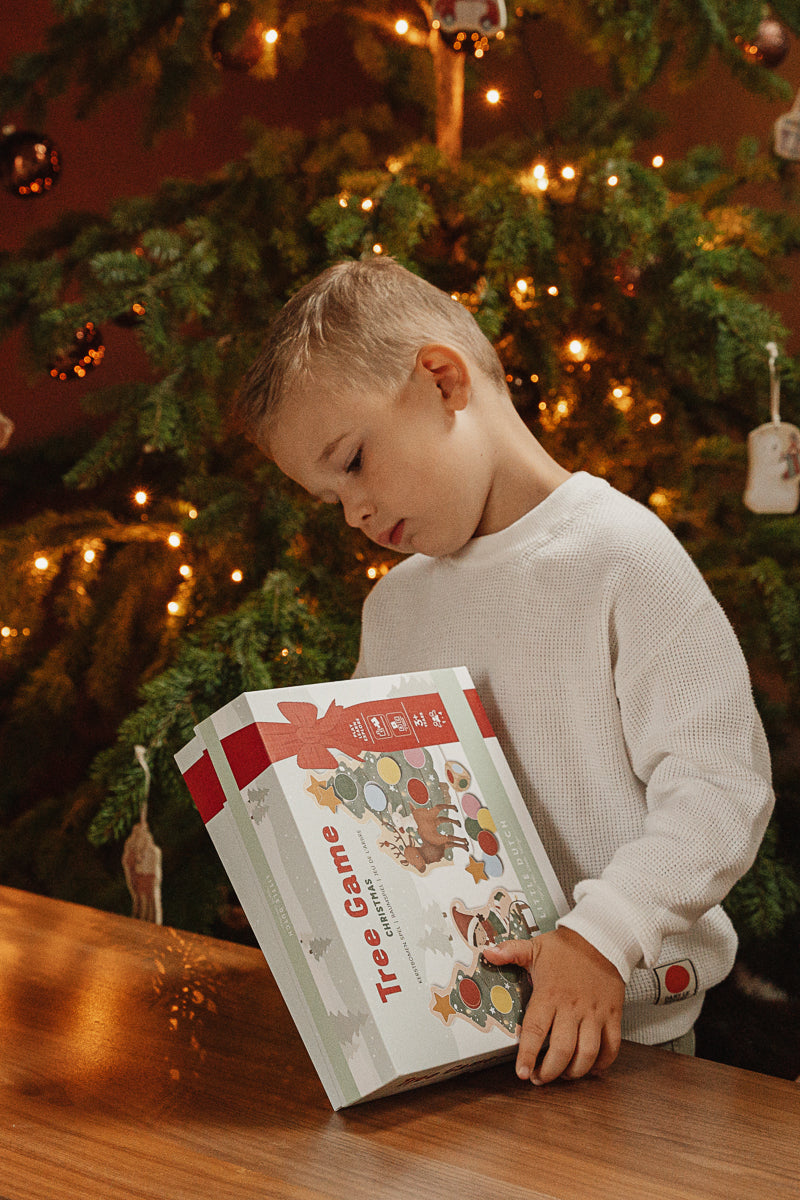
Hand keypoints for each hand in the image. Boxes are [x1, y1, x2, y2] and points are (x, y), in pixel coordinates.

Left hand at [481, 926, 623, 1084]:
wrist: (603, 939)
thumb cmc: (566, 947)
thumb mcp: (535, 947)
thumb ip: (510, 952)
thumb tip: (487, 952)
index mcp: (550, 994)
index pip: (535, 1029)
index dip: (527, 1054)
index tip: (522, 1073)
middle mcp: (573, 1007)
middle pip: (563, 1049)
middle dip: (550, 1071)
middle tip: (539, 1079)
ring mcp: (595, 1013)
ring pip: (588, 1053)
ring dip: (575, 1071)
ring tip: (563, 1076)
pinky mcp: (613, 1016)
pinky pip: (612, 1046)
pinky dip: (603, 1063)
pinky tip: (591, 1068)